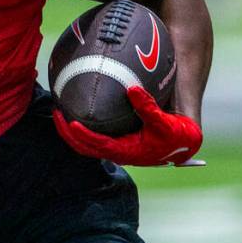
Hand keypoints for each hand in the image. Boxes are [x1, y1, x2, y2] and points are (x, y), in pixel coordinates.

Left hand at [53, 86, 203, 165]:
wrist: (184, 143)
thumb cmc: (176, 135)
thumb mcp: (164, 122)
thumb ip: (148, 107)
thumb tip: (132, 89)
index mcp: (126, 152)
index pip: (98, 144)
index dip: (82, 135)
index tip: (70, 122)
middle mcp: (117, 153)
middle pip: (84, 146)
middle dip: (67, 132)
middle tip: (56, 113)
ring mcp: (115, 148)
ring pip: (86, 143)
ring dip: (71, 130)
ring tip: (59, 110)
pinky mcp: (116, 142)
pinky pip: (93, 136)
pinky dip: (82, 127)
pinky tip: (76, 109)